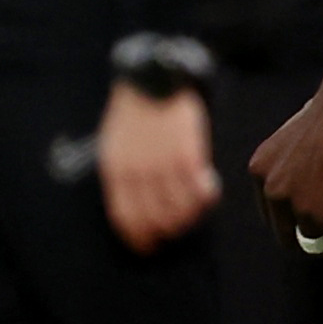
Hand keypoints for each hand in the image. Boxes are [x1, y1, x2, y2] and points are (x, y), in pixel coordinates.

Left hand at [94, 83, 219, 251]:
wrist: (154, 77)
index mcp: (116, 171)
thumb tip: (134, 206)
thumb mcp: (113, 143)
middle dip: (167, 232)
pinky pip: (198, 192)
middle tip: (177, 229)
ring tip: (195, 207)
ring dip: (190, 216)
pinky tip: (208, 189)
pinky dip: (205, 198)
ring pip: (179, 211)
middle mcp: (138, 173)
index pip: (126, 218)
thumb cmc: (134, 111)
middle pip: (155, 220)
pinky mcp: (187, 155)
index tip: (149, 245)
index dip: (139, 238)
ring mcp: (163, 165)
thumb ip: (123, 176)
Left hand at [245, 83, 322, 252]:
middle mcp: (274, 193)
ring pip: (321, 241)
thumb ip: (301, 168)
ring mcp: (300, 209)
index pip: (274, 213)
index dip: (302, 216)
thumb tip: (321, 187)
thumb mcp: (304, 141)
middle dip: (319, 234)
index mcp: (261, 171)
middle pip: (290, 237)